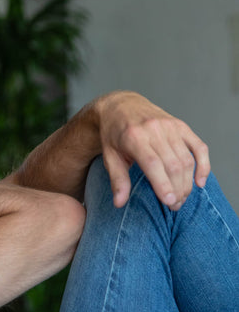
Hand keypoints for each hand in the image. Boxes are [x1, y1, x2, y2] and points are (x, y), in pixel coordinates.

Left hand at [96, 92, 209, 209]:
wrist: (120, 105)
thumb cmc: (113, 135)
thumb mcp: (109, 157)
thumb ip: (117, 180)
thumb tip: (119, 203)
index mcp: (134, 137)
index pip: (153, 163)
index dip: (163, 184)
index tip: (169, 201)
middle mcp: (154, 130)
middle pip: (173, 164)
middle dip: (177, 188)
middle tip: (174, 206)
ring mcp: (170, 126)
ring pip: (187, 158)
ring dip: (187, 182)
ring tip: (181, 198)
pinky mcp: (181, 125)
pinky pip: (199, 146)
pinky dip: (204, 164)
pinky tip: (200, 182)